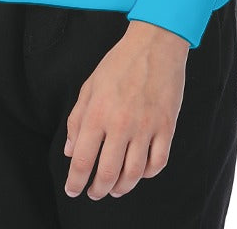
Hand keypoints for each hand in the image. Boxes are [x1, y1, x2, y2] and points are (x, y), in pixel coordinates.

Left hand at [62, 19, 189, 199]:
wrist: (155, 44)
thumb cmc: (119, 63)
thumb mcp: (90, 86)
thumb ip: (77, 119)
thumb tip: (70, 151)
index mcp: (98, 113)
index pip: (82, 160)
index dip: (75, 181)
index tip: (73, 189)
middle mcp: (121, 124)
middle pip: (108, 173)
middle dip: (98, 190)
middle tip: (94, 193)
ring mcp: (146, 127)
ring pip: (134, 174)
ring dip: (122, 188)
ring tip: (115, 189)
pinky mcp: (167, 127)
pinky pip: (158, 163)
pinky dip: (147, 175)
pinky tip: (139, 173)